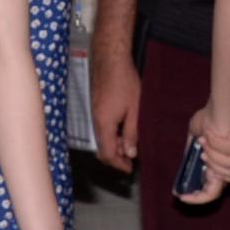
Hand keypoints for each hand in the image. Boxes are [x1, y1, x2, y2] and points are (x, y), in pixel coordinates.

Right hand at [90, 43, 141, 170]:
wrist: (110, 60)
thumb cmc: (125, 82)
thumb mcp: (135, 110)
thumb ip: (132, 133)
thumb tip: (130, 153)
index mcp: (104, 124)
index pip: (108, 154)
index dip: (118, 165)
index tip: (130, 169)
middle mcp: (95, 122)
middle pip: (102, 149)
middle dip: (116, 158)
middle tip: (131, 160)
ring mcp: (94, 114)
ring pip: (102, 139)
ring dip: (115, 146)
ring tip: (131, 144)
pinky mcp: (95, 108)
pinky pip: (101, 129)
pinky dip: (112, 135)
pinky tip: (124, 130)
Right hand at [187, 101, 229, 190]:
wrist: (220, 103)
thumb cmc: (210, 117)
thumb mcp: (195, 137)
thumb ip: (192, 154)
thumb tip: (185, 172)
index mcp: (220, 166)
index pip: (211, 193)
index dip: (198, 198)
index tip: (182, 197)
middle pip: (222, 181)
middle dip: (211, 164)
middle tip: (203, 151)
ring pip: (227, 170)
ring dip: (214, 152)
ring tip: (210, 136)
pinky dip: (219, 142)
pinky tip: (215, 131)